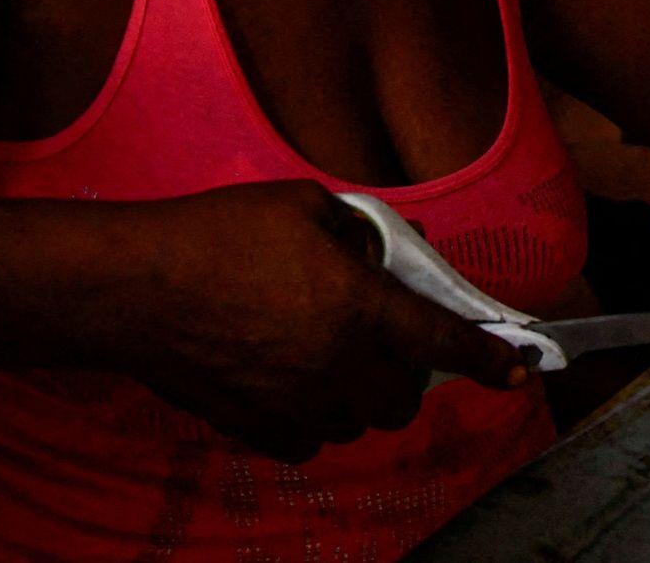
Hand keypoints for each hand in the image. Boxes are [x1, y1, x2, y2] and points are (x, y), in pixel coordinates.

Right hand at [101, 180, 528, 461]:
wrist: (134, 287)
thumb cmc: (218, 233)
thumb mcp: (304, 205)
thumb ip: (363, 230)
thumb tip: (397, 248)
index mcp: (356, 304)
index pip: (441, 341)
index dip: (487, 358)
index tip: (516, 371)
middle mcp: (334, 363)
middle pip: (403, 401)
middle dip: (408, 378)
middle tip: (387, 347)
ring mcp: (292, 402)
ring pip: (356, 426)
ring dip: (359, 400)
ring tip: (332, 361)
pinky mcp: (251, 426)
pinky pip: (307, 444)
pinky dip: (313, 423)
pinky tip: (294, 387)